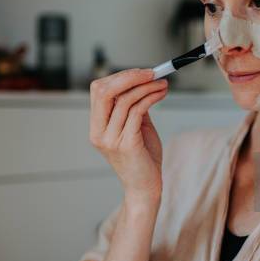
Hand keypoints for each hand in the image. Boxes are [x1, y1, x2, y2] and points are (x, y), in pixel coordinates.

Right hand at [89, 69, 167, 200]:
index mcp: (96, 127)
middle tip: (151, 73)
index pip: (98, 91)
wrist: (145, 188)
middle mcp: (99, 133)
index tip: (141, 72)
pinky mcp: (126, 144)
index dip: (119, 77)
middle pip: (105, 91)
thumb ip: (134, 107)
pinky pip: (137, 111)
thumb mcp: (135, 127)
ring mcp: (110, 139)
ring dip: (147, 86)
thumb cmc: (143, 158)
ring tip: (162, 84)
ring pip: (125, 99)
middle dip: (129, 77)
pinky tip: (161, 94)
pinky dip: (151, 98)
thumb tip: (142, 83)